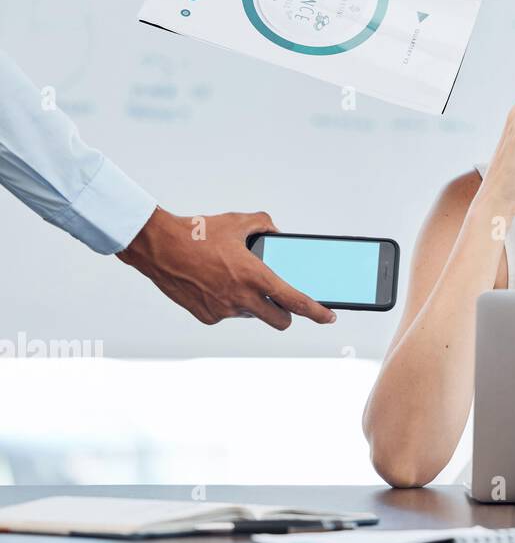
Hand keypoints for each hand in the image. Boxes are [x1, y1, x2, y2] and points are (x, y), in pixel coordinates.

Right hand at [117, 208, 336, 329]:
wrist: (158, 246)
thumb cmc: (198, 232)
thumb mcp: (238, 221)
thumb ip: (265, 224)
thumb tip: (276, 232)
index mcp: (255, 276)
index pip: (295, 301)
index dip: (316, 312)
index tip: (329, 317)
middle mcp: (241, 298)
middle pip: (279, 320)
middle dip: (285, 313)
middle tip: (282, 301)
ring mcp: (223, 311)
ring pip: (251, 314)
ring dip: (252, 303)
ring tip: (233, 277)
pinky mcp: (206, 317)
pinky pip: (227, 314)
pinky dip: (227, 302)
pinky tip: (214, 283)